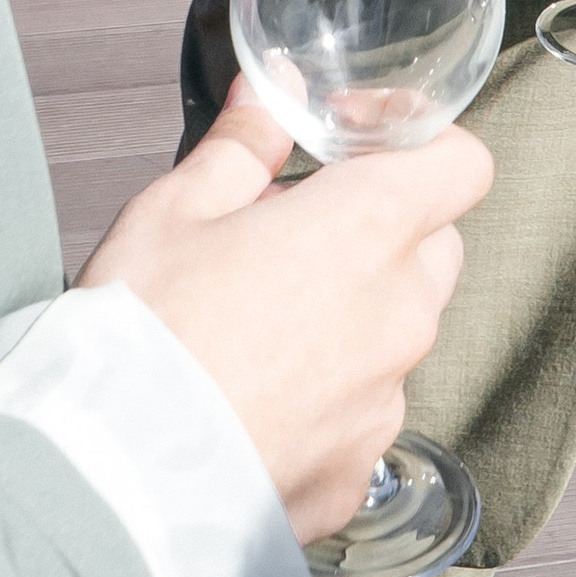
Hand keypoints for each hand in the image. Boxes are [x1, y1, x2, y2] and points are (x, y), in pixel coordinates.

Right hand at [79, 83, 493, 539]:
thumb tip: (273, 96)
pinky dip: (326, 401)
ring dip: (353, 319)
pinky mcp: (357, 473)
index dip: (419, 144)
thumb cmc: (142, 333)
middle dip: (381, 233)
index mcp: (367, 230)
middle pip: (433, 250)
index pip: (462, 165)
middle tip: (294, 235)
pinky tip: (253, 402)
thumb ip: (243, 145)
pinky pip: (362, 418)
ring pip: (397, 337)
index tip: (356, 146)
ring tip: (260, 326)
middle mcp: (399, 316)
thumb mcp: (175, 208)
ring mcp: (384, 403)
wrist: (113, 479)